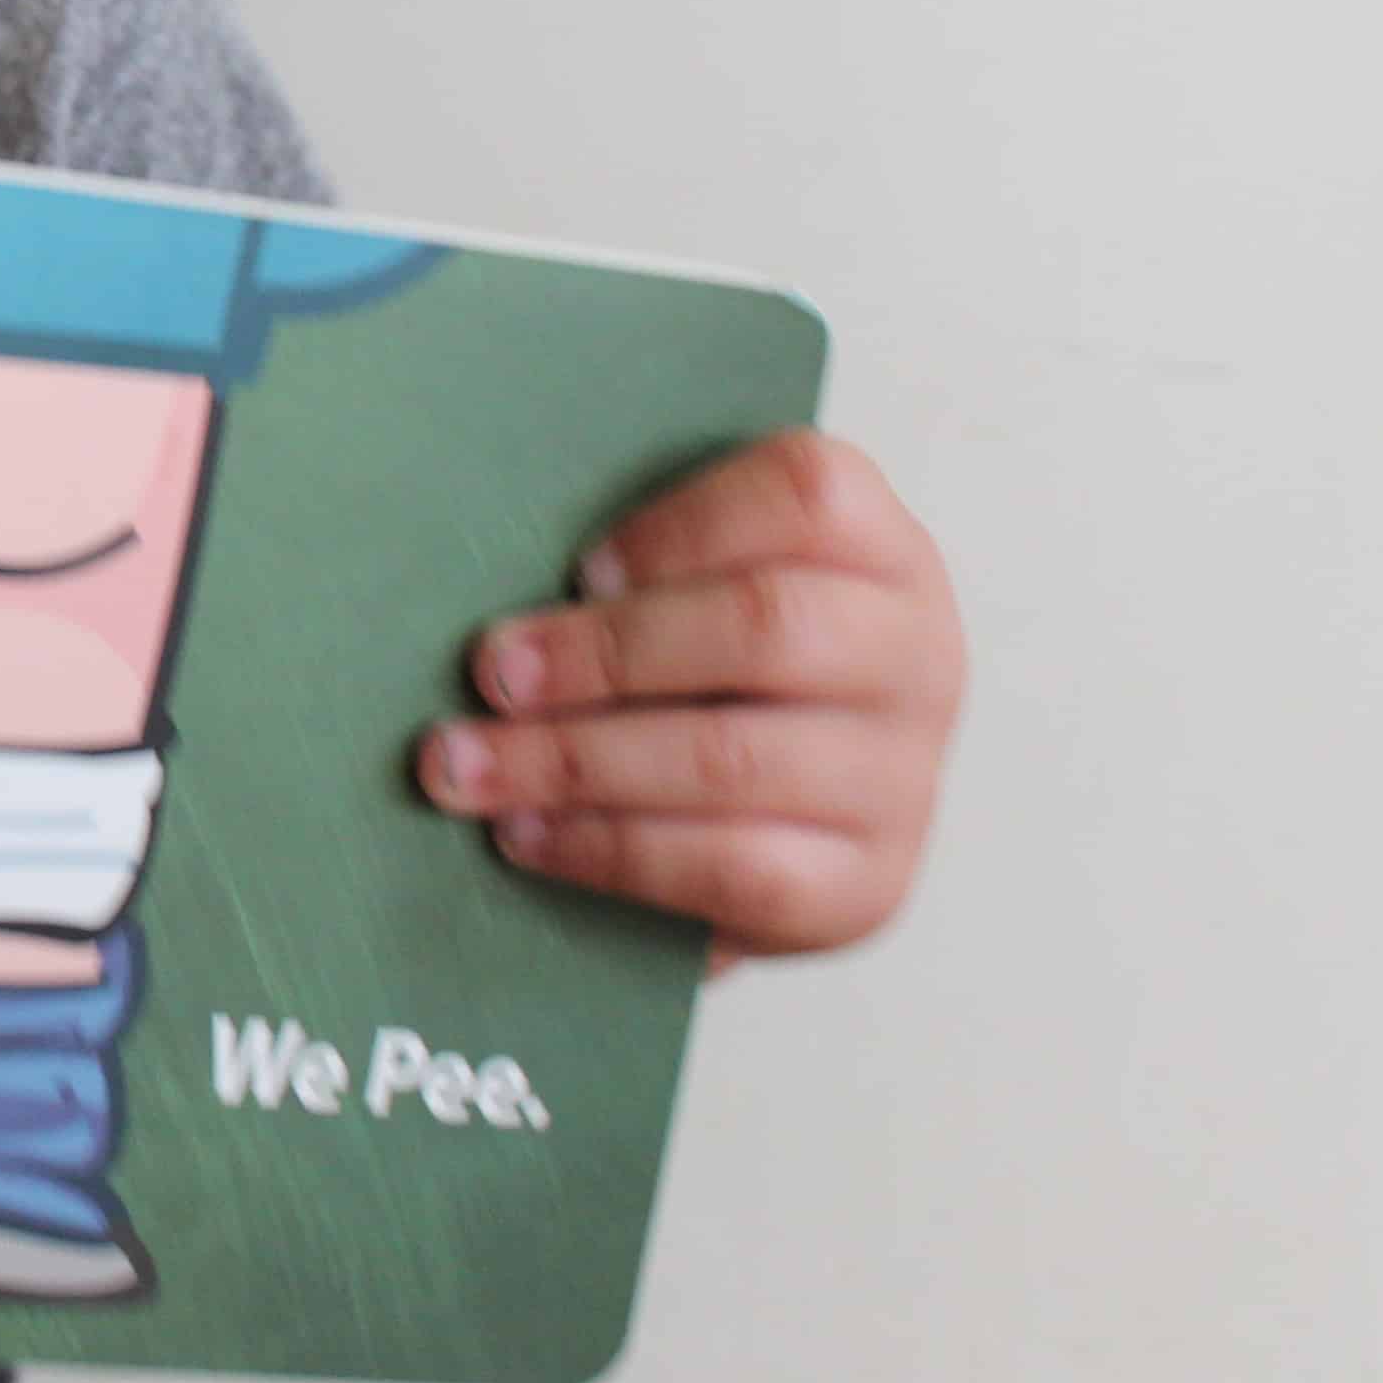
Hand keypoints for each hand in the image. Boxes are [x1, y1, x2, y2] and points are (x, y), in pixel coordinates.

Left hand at [413, 429, 959, 967]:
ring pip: (732, 757)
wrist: (788, 831)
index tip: (581, 568)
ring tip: (467, 765)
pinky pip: (733, 870)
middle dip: (607, 650)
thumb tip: (510, 606)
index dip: (684, 526)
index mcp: (882, 552)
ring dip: (575, 760)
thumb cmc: (716, 681)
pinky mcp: (865, 888)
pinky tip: (527, 834)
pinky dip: (608, 850)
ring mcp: (901, 780)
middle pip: (767, 627)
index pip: (809, 494)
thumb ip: (640, 573)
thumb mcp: (703, 594)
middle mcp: (915, 658)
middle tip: (493, 671)